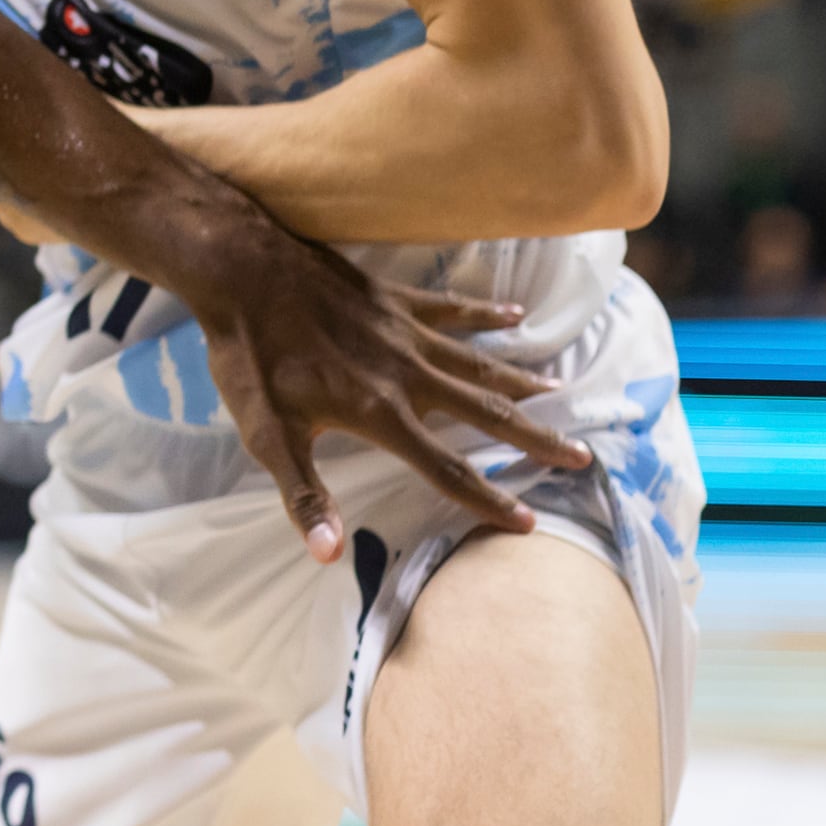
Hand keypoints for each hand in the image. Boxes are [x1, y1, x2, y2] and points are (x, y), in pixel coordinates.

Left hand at [184, 227, 589, 561]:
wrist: (244, 271)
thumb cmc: (250, 359)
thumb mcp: (267, 436)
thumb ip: (303, 494)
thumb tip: (329, 554)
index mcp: (381, 413)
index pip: (445, 468)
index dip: (486, 499)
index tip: (528, 522)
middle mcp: (408, 373)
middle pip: (486, 411)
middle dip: (535, 437)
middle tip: (582, 455)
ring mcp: (406, 331)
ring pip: (480, 360)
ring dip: (524, 379)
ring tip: (565, 393)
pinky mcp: (395, 298)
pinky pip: (452, 309)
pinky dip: (486, 312)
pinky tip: (517, 313)